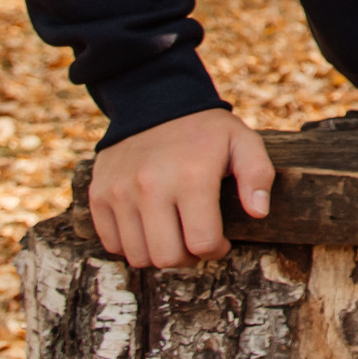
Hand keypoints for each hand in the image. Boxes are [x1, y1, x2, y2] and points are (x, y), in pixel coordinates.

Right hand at [87, 107, 272, 269]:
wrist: (153, 100)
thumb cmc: (204, 130)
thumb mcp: (243, 142)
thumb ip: (258, 175)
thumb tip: (259, 212)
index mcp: (192, 177)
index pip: (202, 244)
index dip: (216, 250)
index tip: (220, 239)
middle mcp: (151, 187)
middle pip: (167, 257)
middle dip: (188, 257)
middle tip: (195, 239)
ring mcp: (120, 192)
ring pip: (138, 256)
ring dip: (159, 253)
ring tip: (173, 233)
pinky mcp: (98, 195)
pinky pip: (112, 244)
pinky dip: (132, 244)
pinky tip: (149, 226)